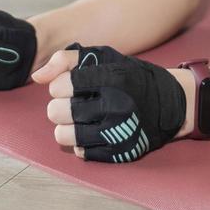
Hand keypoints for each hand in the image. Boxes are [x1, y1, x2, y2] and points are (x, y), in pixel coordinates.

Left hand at [30, 42, 187, 161]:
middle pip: (58, 112)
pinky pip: (81, 152)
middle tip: (73, 103)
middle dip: (59, 106)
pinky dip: (81, 142)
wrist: (172, 103)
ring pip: (64, 136)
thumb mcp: (104, 57)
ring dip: (66, 127)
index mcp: (112, 78)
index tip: (70, 85)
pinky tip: (92, 131)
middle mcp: (116, 106)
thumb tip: (37, 77)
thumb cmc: (131, 76)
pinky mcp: (120, 153)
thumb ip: (67, 60)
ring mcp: (118, 133)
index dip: (60, 85)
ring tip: (78, 119)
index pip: (61, 85)